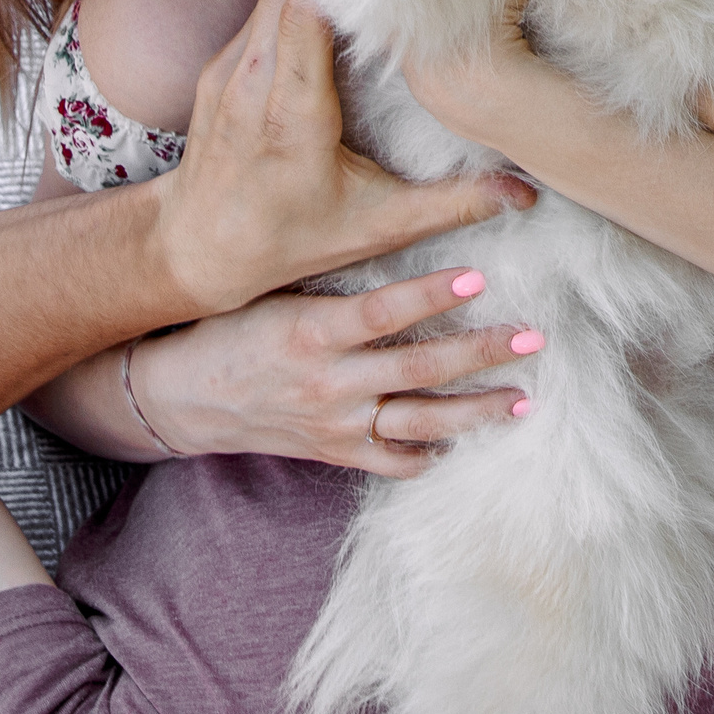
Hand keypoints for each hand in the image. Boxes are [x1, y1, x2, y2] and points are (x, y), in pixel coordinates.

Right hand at [131, 265, 537, 476]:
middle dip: (481, 352)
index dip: (431, 294)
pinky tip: (459, 442)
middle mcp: (328, 381)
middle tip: (531, 337)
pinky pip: (391, 462)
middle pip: (418, 367)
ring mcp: (334, 423)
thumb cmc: (227, 330)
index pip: (382, 311)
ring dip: (477, 411)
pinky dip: (428, 455)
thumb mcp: (272, 294)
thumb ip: (331, 287)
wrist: (181, 396)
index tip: (478, 278)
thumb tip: (394, 251)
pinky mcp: (333, 452)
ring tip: (522, 399)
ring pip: (420, 422)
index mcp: (310, 330)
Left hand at [153, 0, 533, 312]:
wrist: (198, 247)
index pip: (308, 10)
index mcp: (291, 112)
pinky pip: (259, 6)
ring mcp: (229, 67)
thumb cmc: (288, 239)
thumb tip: (525, 194)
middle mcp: (252, 79)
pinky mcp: (220, 65)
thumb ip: (452, 205)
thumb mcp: (376, 226)